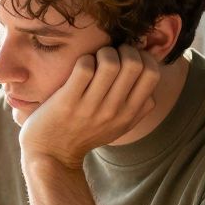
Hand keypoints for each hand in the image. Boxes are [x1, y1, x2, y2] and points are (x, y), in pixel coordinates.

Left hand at [18, 44, 160, 168]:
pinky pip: (84, 68)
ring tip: (94, 60)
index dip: (143, 57)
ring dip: (102, 53)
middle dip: (123, 50)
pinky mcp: (68, 102)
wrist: (52, 155)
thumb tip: (150, 81)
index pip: (153, 74)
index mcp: (129, 114)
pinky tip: (79, 67)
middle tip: (110, 56)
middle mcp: (114, 111)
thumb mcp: (118, 127)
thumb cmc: (84, 134)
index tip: (127, 59)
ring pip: (110, 63)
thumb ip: (139, 108)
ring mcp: (91, 107)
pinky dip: (83, 60)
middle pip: (134, 64)